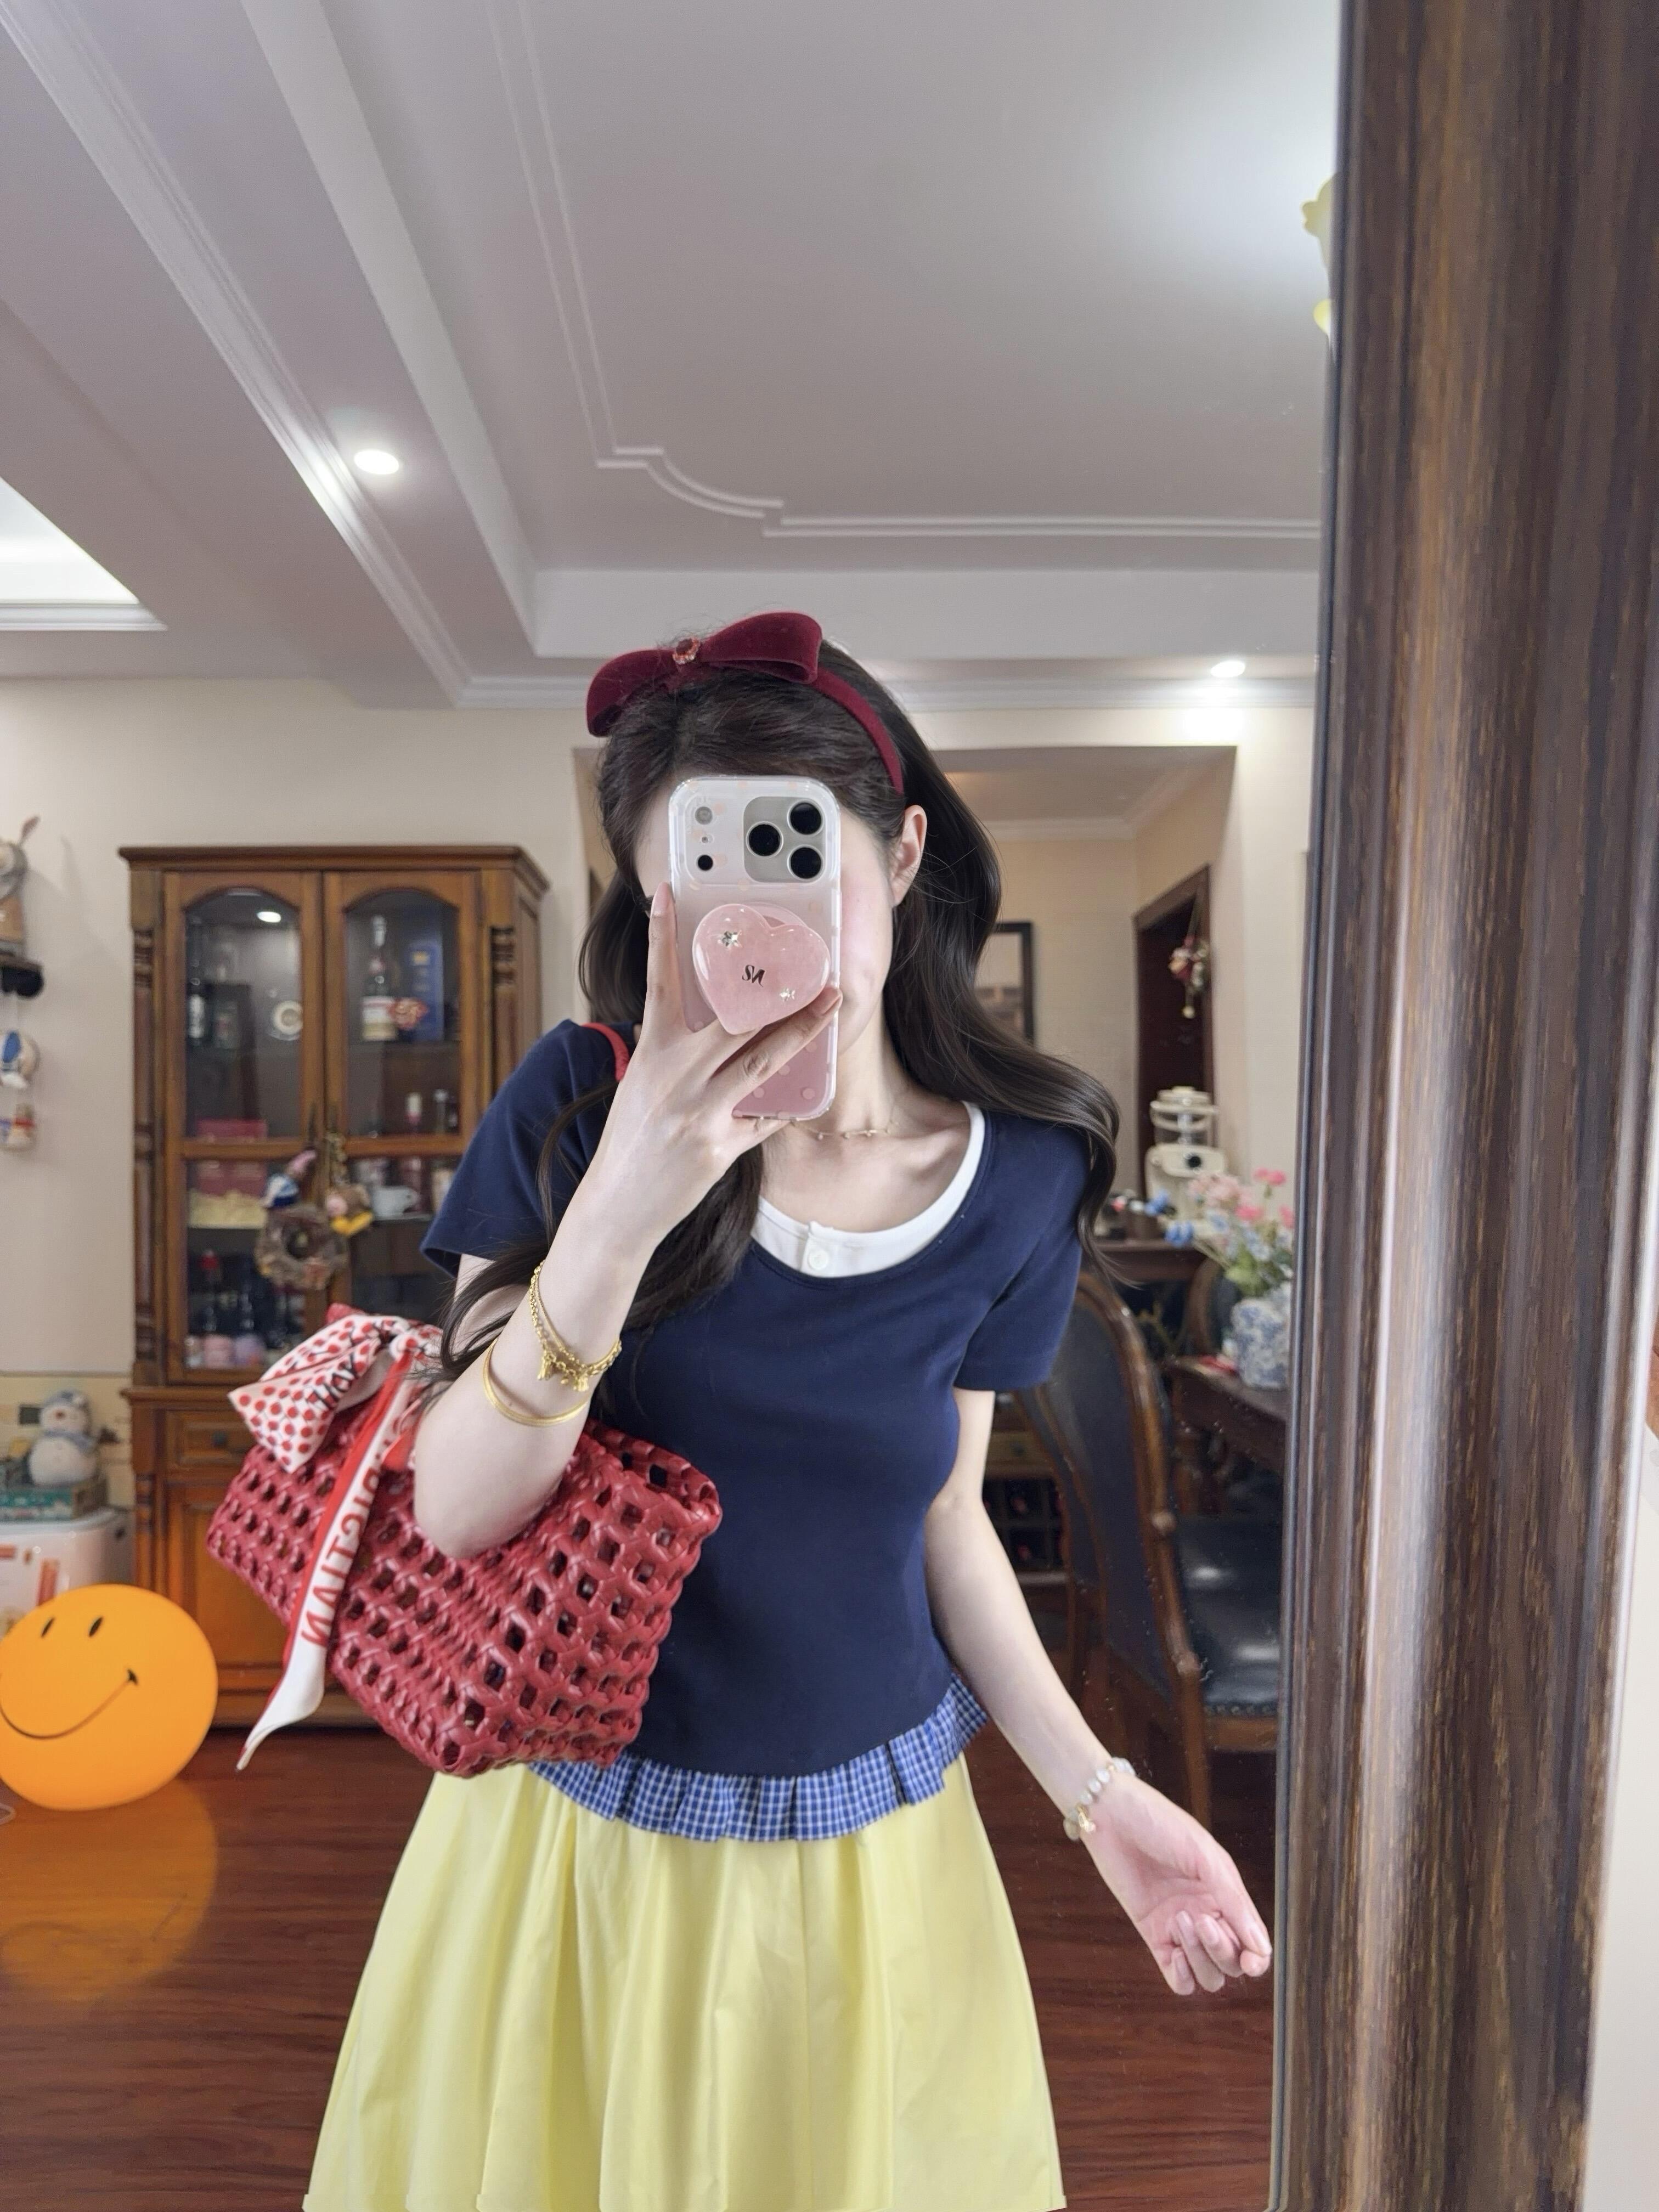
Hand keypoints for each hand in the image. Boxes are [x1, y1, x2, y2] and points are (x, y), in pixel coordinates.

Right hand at [585, 881, 840, 1244]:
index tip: (668, 893)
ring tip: (832, 1007)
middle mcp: (674, 1077)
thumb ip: (670, 1053)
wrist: (617, 1206)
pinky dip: (780, 1106)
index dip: (661, 936)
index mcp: (650, 1054)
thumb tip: (703, 1023)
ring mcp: (698, 1113)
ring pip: (762, 1062)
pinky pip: (764, 1119)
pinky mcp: (719, 1148)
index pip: (659, 984)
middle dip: (780, 993)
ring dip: (802, 1032)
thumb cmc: (630, 1141)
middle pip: (736, 1021)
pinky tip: (800, 1096)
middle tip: (816, 968)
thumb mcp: (640, 1085)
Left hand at [1083, 1773, 1272, 1995]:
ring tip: (1180, 1920)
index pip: (1253, 1942)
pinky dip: (1182, 1977)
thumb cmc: (1161, 1824)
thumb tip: (1260, 1948)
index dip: (1257, 1960)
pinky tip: (1174, 1953)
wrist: (1113, 1815)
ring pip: (1208, 1975)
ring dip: (1201, 1959)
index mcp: (1226, 1895)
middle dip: (1222, 1950)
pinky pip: (1178, 1978)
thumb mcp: (1204, 1856)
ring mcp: (1180, 1928)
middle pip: (1231, 1962)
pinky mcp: (1153, 1935)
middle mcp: (1207, 1915)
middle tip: (1200, 1919)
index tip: (1252, 1963)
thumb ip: (1233, 1901)